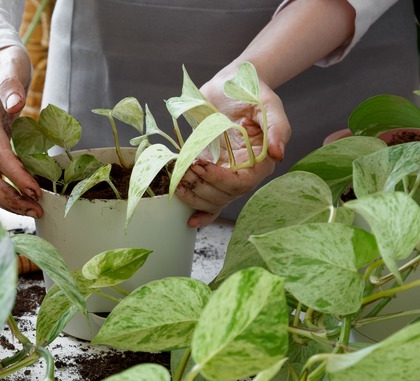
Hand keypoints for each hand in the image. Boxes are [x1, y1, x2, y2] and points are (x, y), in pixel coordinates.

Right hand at [0, 46, 43, 217]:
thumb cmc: (1, 65)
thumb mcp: (9, 65)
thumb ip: (11, 84)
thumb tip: (15, 103)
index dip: (15, 174)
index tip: (35, 190)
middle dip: (11, 198)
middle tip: (37, 209)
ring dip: (8, 201)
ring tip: (34, 210)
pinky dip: (7, 193)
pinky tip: (26, 200)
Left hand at [175, 69, 290, 227]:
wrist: (229, 83)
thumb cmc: (250, 91)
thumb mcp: (267, 103)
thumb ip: (276, 127)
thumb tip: (278, 154)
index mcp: (261, 159)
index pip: (242, 182)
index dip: (220, 179)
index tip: (202, 164)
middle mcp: (245, 170)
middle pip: (225, 195)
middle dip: (202, 185)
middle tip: (186, 168)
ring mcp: (226, 172)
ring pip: (213, 199)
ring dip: (194, 194)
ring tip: (178, 180)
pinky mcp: (211, 170)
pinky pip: (208, 198)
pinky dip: (200, 211)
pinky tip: (190, 220)